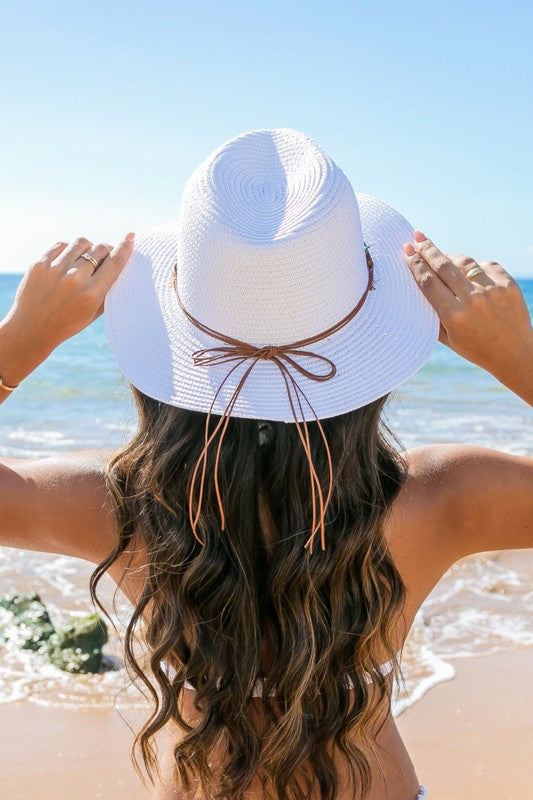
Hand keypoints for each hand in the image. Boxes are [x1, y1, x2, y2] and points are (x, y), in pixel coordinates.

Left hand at [0, 234, 133, 389]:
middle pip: (100, 249)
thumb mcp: (93, 313)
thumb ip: (108, 290)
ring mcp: (55, 270)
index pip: (115, 263)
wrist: (31, 329)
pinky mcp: (39, 263)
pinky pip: (62, 245)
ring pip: (82, 243)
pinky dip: (69, 250)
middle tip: (104, 257)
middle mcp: (75, 280)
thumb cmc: (67, 322)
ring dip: (88, 248)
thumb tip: (121, 261)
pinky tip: (69, 260)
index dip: (125, 248)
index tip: (130, 237)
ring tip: (85, 259)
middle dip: (106, 250)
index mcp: (92, 295)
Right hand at [403, 231, 532, 402]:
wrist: (514, 354)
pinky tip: (468, 270)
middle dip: (427, 249)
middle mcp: (472, 300)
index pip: (428, 282)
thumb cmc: (476, 348)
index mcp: (453, 315)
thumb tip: (418, 283)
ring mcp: (492, 290)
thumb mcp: (448, 338)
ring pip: (464, 262)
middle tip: (416, 237)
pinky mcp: (508, 284)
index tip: (407, 250)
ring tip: (441, 255)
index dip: (415, 264)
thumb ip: (432, 314)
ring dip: (450, 256)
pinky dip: (475, 266)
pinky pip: (486, 265)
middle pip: (443, 265)